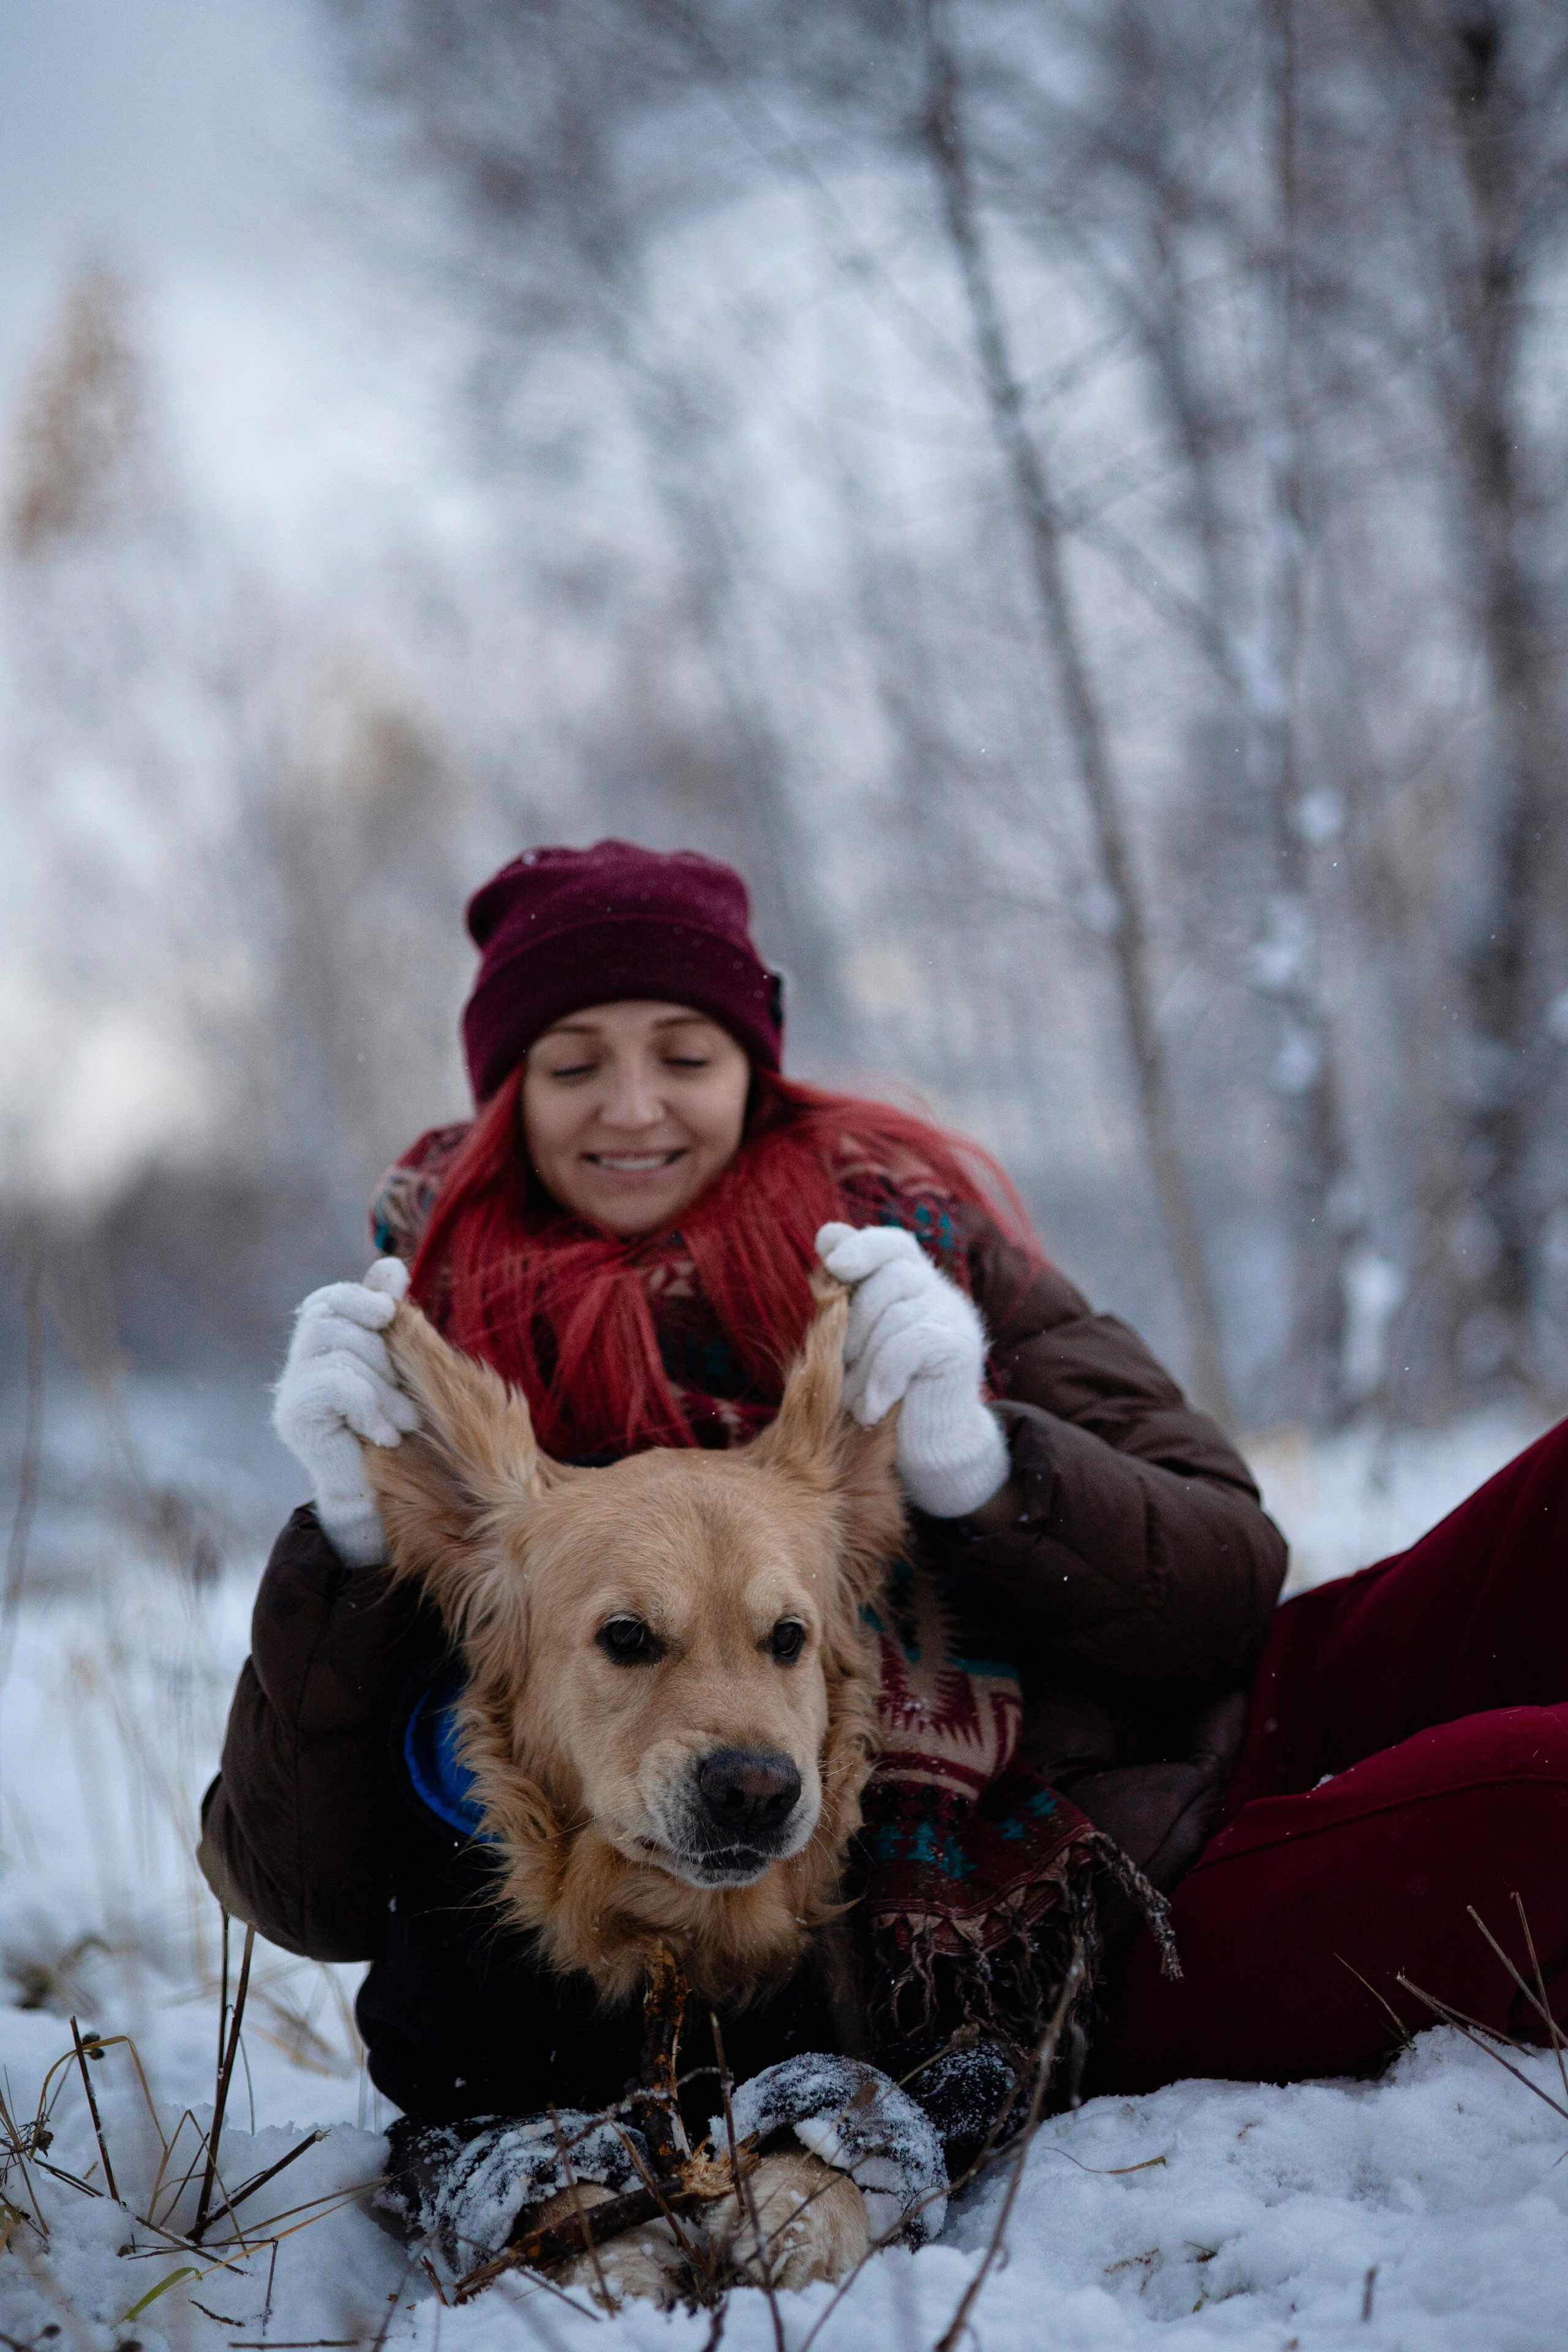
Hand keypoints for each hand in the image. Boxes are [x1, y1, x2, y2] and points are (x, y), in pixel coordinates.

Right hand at [271, 1259, 418, 1565]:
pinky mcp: (292, 1417)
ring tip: (403, 1422)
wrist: (380, 1501)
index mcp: (323, 1347)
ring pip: (338, 1351)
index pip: (329, 1299)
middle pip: (334, 1321)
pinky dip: (368, 1405)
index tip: (390, 1313)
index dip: (360, 1298)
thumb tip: (390, 1265)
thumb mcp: (400, 1370)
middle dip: (381, 1354)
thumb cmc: (397, 1434)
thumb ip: (390, 1321)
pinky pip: (334, 1383)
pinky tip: (383, 1434)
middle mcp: (299, 1364)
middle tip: (407, 1399)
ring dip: (383, 1387)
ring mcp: (290, 1391)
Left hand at [815, 1222, 1009, 1519]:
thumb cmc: (880, 1390)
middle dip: (854, 1324)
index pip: (890, 1243)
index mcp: (909, 1279)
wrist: (927, 1444)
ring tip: (857, 1398)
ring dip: (865, 1361)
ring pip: (896, 1313)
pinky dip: (883, 1378)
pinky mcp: (959, 1346)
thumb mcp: (855, 1338)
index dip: (861, 1247)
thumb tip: (827, 1233)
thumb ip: (843, 1291)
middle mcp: (936, 1289)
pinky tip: (873, 1407)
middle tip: (843, 1368)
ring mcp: (952, 1314)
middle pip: (888, 1277)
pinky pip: (910, 1345)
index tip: (832, 1265)